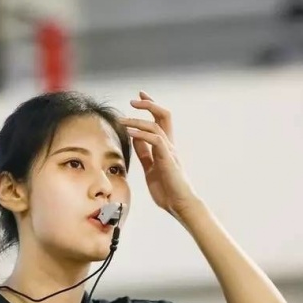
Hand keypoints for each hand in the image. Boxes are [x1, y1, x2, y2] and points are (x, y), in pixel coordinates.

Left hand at [120, 91, 198, 217]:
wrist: (180, 205)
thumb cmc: (167, 191)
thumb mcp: (150, 168)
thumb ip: (143, 152)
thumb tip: (134, 138)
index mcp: (165, 147)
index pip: (159, 120)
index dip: (150, 107)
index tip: (139, 97)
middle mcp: (169, 145)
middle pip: (163, 115)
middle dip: (149, 104)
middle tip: (134, 99)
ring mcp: (170, 151)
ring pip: (156, 126)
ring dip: (137, 120)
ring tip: (122, 120)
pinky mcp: (168, 159)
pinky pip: (155, 140)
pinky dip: (141, 134)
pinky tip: (129, 133)